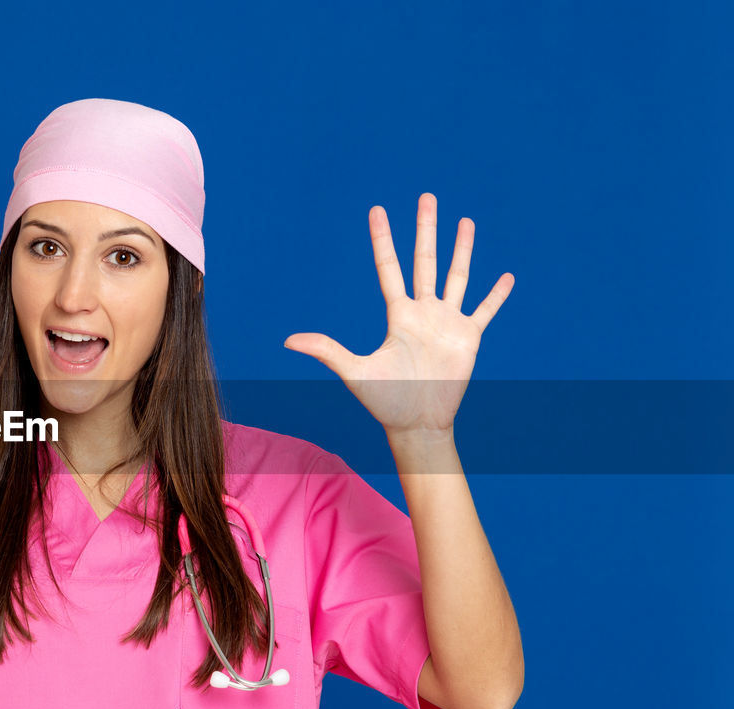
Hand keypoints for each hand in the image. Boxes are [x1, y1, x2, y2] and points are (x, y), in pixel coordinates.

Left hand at [284, 193, 513, 434]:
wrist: (417, 424)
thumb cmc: (385, 401)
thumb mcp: (355, 372)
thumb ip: (326, 351)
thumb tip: (288, 341)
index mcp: (397, 315)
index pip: (389, 267)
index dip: (383, 239)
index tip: (377, 210)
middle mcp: (422, 313)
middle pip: (425, 261)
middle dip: (426, 229)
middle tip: (427, 197)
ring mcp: (447, 323)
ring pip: (457, 277)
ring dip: (462, 250)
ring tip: (465, 222)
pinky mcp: (468, 338)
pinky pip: (485, 311)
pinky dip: (496, 295)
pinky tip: (506, 276)